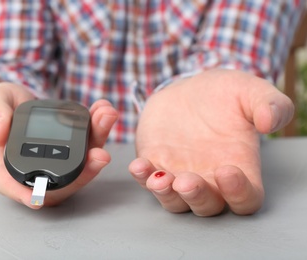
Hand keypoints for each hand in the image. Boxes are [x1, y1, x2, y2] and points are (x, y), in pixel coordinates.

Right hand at [0, 83, 117, 208]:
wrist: (18, 101)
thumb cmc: (0, 107)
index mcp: (5, 163)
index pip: (11, 184)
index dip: (25, 194)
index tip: (39, 198)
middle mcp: (33, 167)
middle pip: (58, 180)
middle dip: (83, 171)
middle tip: (99, 154)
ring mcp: (55, 160)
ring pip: (79, 163)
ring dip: (96, 142)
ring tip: (105, 118)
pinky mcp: (70, 148)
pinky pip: (86, 144)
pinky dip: (98, 128)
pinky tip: (103, 112)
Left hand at [129, 69, 293, 215]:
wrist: (189, 89)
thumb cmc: (225, 94)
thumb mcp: (251, 91)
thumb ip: (270, 105)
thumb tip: (270, 122)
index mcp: (239, 168)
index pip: (245, 199)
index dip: (239, 194)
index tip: (228, 171)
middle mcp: (209, 179)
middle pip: (206, 205)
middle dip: (196, 197)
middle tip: (186, 181)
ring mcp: (179, 174)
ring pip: (174, 200)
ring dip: (165, 194)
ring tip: (159, 178)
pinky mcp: (155, 163)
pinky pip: (147, 179)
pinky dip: (141, 176)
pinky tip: (138, 165)